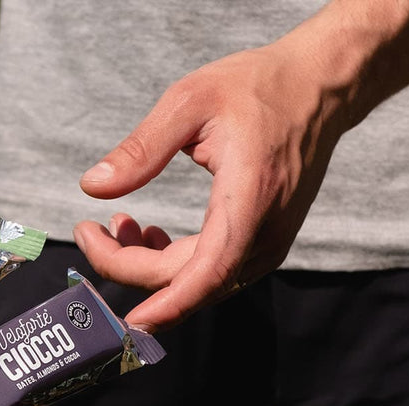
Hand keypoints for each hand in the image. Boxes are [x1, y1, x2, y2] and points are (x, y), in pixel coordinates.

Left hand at [73, 0, 408, 331]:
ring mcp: (266, 244)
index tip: (120, 315)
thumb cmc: (257, 87)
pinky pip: (209, 271)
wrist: (319, 87)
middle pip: (185, 283)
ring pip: (195, 282)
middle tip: (88, 230)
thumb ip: (141, 149)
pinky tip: (147, 232)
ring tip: (118, 223)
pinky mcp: (261, 243)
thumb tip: (93, 186)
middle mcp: (263, 236)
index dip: (161, 306)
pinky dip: (171, 261)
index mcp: (249, 203)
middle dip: (127, 267)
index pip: (201, 276)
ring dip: (147, 265)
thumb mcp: (190, 102)